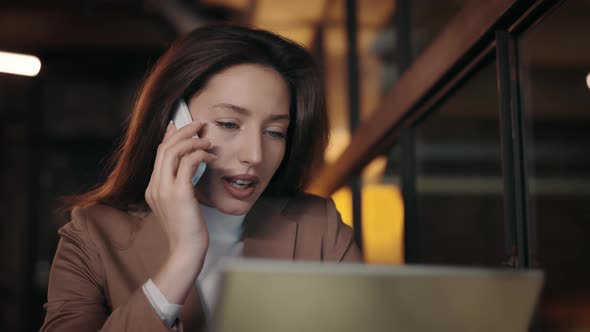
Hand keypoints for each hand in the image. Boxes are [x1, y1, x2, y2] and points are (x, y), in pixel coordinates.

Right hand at [145, 120, 216, 304]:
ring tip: (207, 139)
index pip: (158, 154)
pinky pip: (189, 163)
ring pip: (174, 151)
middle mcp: (155, 186)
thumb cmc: (188, 230)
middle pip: (165, 148)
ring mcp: (165, 190)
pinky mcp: (179, 193)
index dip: (169, 136)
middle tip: (199, 123)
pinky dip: (200, 154)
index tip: (178, 124)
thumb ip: (179, 187)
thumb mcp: (179, 206)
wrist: (186, 251)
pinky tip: (211, 156)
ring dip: (193, 140)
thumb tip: (188, 170)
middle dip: (183, 131)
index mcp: (152, 189)